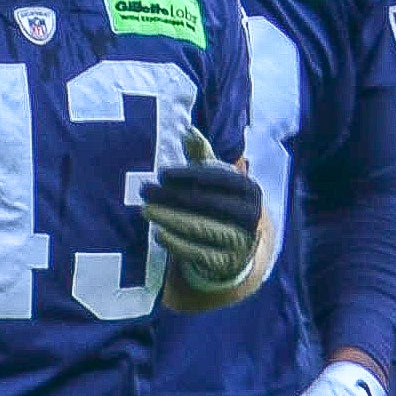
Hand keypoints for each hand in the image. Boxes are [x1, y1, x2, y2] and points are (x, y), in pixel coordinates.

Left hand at [140, 126, 270, 301]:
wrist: (236, 251)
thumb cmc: (220, 206)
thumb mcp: (216, 182)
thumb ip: (203, 157)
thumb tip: (188, 131)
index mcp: (250, 191)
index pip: (218, 179)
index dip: (189, 175)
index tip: (162, 174)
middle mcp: (250, 217)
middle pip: (206, 203)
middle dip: (172, 197)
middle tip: (145, 191)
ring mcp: (239, 242)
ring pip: (199, 228)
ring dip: (169, 218)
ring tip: (145, 210)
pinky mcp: (225, 263)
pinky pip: (197, 252)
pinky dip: (176, 242)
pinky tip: (158, 233)